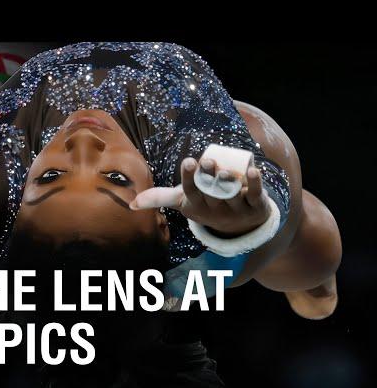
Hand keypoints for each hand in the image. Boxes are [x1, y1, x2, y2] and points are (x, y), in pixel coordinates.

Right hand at [130, 157, 270, 236]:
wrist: (239, 225)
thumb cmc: (205, 205)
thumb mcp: (183, 203)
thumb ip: (160, 198)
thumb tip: (131, 204)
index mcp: (197, 207)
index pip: (192, 192)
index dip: (190, 178)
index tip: (188, 161)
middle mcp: (216, 210)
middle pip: (212, 193)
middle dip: (209, 178)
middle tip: (207, 162)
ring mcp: (237, 209)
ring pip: (233, 196)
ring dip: (230, 183)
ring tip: (225, 171)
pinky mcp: (256, 206)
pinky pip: (256, 195)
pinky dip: (256, 183)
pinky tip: (254, 170)